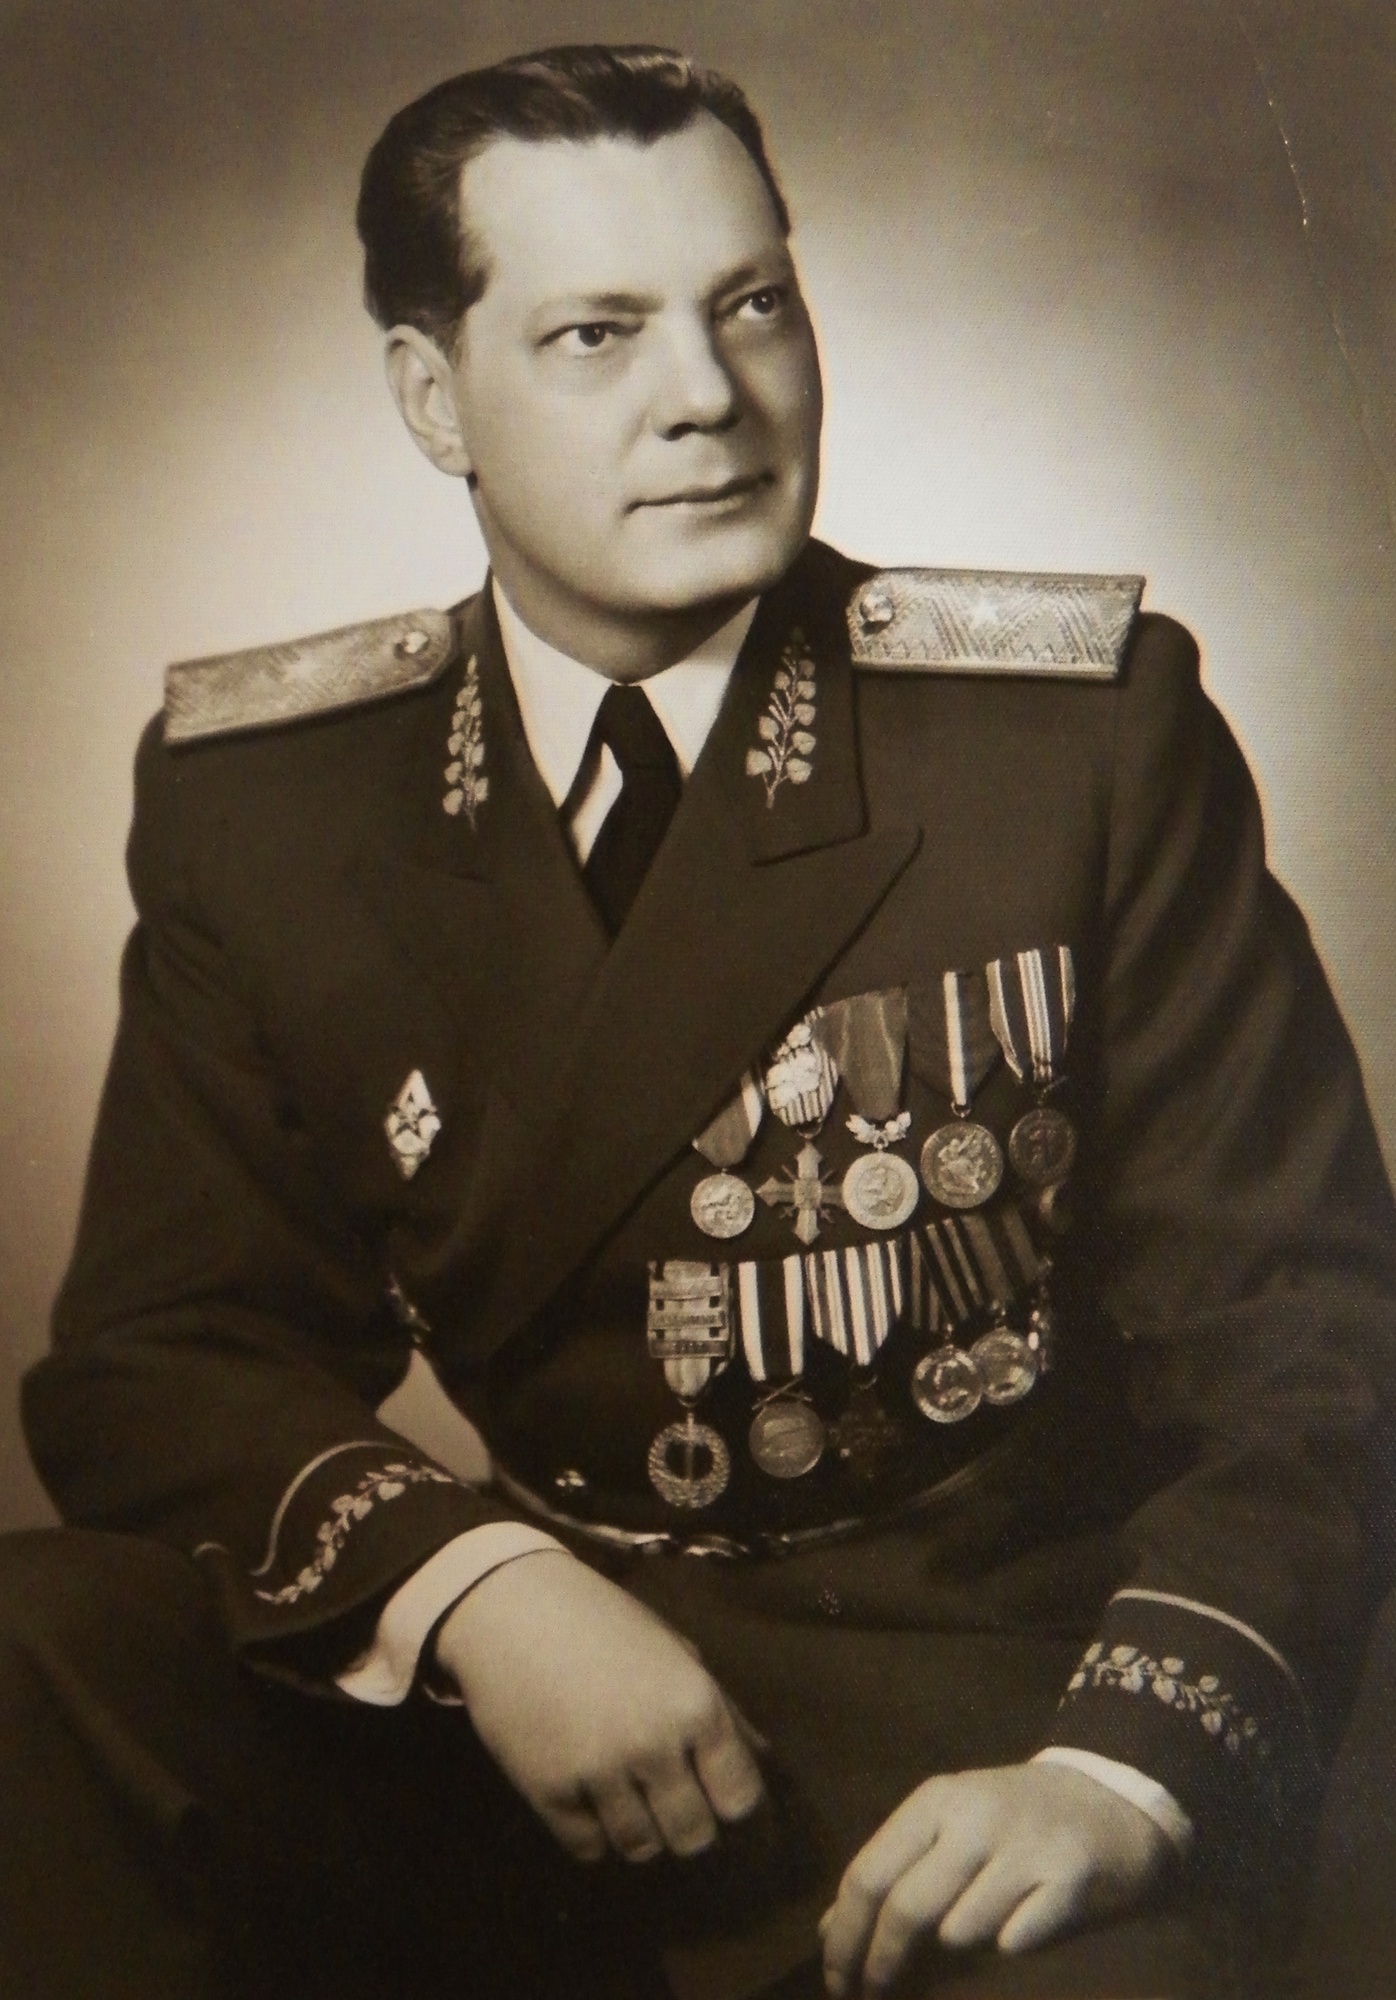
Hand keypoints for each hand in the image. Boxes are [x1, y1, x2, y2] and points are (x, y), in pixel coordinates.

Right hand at [435, 1551, 766, 1864]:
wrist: (512, 1607)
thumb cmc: (603, 1622)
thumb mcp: (675, 1652)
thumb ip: (722, 1710)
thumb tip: (764, 1763)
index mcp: (696, 1705)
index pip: (740, 1800)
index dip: (735, 1810)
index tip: (722, 1807)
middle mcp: (654, 1744)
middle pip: (693, 1838)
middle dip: (687, 1828)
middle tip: (670, 1805)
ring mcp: (600, 1771)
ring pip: (640, 1848)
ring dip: (639, 1831)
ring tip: (625, 1795)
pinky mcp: (550, 1791)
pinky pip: (589, 1848)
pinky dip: (594, 1834)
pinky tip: (589, 1797)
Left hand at [819, 1762, 1170, 1995]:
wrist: (1110, 1797)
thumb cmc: (1012, 1819)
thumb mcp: (946, 1827)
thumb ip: (891, 1871)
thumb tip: (827, 1929)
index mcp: (936, 1801)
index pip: (869, 1874)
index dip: (844, 1936)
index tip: (836, 1983)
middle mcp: (975, 1818)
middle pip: (906, 1907)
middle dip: (880, 1963)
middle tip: (870, 1996)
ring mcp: (1024, 1847)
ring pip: (962, 1930)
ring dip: (958, 1948)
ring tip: (975, 1933)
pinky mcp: (1069, 1879)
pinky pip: (1017, 1940)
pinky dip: (1010, 1944)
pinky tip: (1023, 1925)